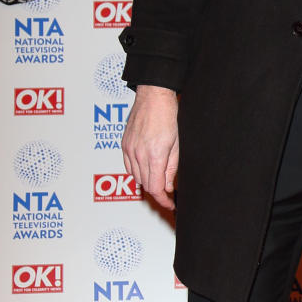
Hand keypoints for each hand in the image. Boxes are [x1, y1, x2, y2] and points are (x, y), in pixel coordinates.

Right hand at [121, 85, 178, 209]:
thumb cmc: (169, 115)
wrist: (153, 96)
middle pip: (145, 184)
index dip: (163, 200)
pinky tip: (146, 170)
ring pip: (135, 176)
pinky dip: (136, 172)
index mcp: (154, 155)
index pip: (156, 188)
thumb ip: (171, 167)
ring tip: (159, 182)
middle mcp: (138, 154)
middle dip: (157, 192)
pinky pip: (128, 166)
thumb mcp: (177, 144)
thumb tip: (168, 186)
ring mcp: (129, 149)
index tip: (170, 205)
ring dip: (147, 182)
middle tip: (168, 195)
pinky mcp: (124, 144)